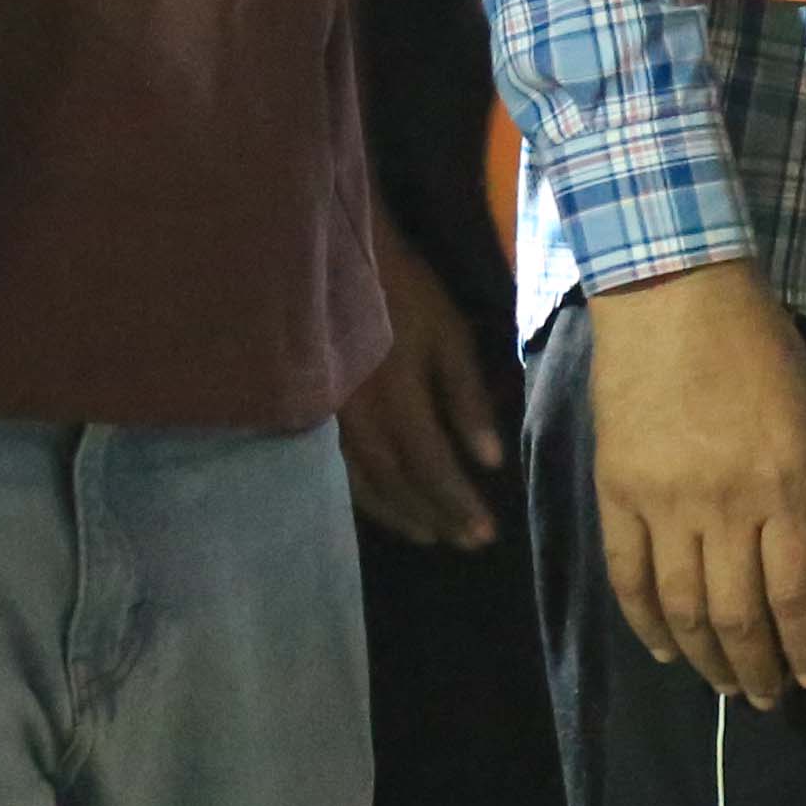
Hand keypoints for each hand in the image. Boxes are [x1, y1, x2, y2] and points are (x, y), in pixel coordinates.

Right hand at [339, 203, 512, 552]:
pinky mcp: (314, 415)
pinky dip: (363, 496)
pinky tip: (382, 507)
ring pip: (363, 484)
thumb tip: (490, 461)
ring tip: (430, 536)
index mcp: (398, 399)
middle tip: (465, 543)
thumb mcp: (449, 335)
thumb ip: (468, 399)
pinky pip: (336, 469)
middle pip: (398, 483)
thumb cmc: (405, 293)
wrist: (338, 262)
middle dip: (435, 515)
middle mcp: (360, 420)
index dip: (457, 502)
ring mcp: (330, 421)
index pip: (431, 466)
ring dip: (399, 514)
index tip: (485, 532)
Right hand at [585, 262, 805, 704]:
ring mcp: (664, 502)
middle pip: (737, 613)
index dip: (805, 648)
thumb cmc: (763, 354)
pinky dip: (646, 623)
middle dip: (755, 667)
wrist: (674, 297)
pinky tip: (665, 650)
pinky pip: (629, 576)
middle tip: (764, 699)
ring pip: (682, 607)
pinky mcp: (617, 493)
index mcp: (785, 487)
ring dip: (705, 657)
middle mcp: (725, 506)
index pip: (796, 593)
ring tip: (722, 684)